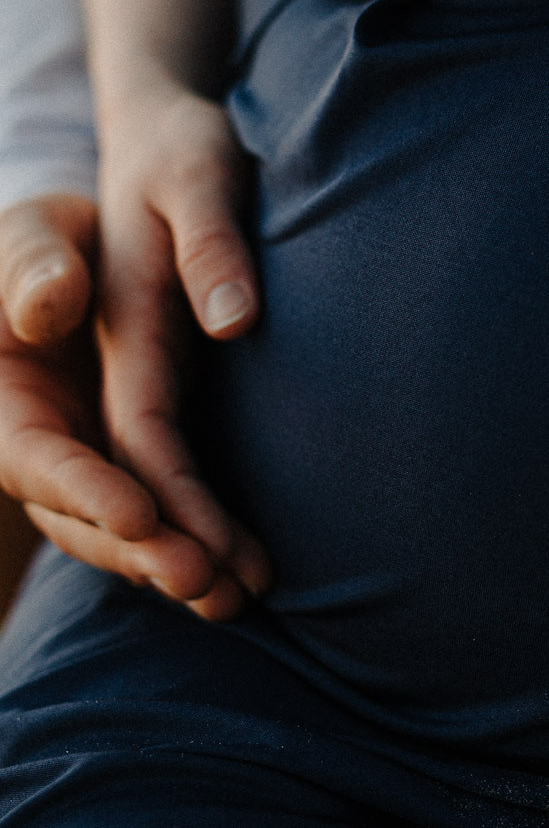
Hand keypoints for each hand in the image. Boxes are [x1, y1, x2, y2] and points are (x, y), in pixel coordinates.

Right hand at [0, 171, 267, 621]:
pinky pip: (159, 522)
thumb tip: (49, 305)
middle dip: (140, 553)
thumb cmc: (56, 233)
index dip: (85, 491)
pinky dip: (196, 547)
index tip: (141, 515)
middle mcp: (41, 442)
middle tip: (203, 579)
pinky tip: (247, 575)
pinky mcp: (130, 469)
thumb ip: (34, 262)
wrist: (91, 250)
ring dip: (174, 566)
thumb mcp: (37, 232)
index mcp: (5, 396)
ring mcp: (85, 463)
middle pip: (80, 516)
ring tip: (236, 595)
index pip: (38, 457)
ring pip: (121, 534)